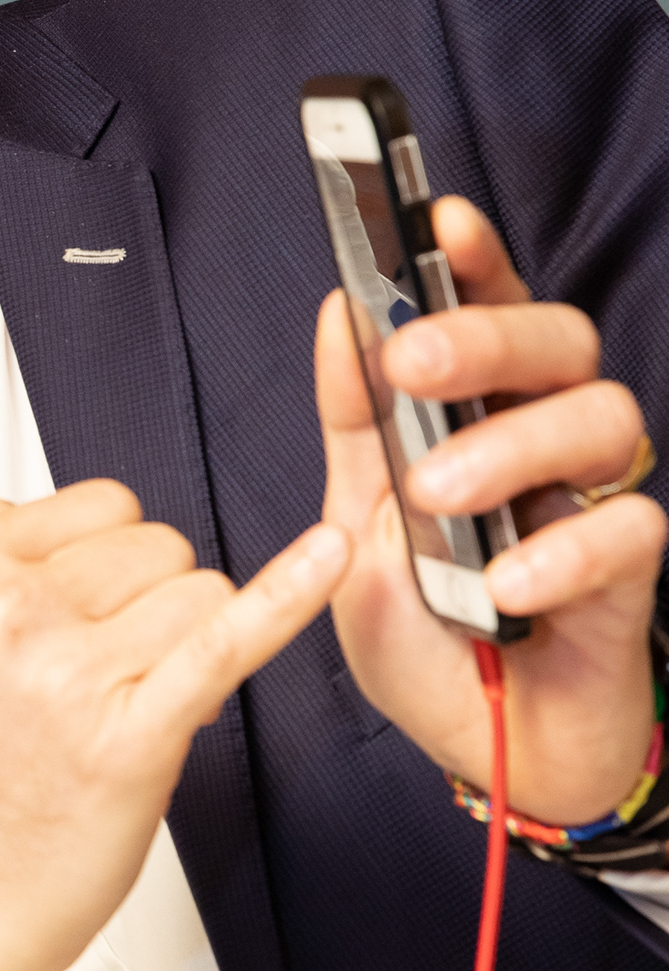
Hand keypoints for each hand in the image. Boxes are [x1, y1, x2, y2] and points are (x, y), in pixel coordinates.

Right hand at [0, 484, 347, 970]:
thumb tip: (25, 517)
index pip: (101, 505)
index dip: (114, 567)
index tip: (94, 619)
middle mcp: (4, 611)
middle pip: (158, 543)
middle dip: (154, 608)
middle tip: (108, 680)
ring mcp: (65, 670)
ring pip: (199, 590)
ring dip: (190, 646)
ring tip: (132, 705)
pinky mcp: (130, 734)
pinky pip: (227, 639)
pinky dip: (288, 595)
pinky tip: (328, 558)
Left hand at [316, 195, 664, 822]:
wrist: (486, 752)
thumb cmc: (431, 633)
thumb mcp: (353, 531)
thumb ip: (353, 428)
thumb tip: (336, 312)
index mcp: (485, 412)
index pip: (495, 310)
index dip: (478, 259)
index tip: (439, 218)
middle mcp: (551, 439)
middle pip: (562, 342)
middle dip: (486, 338)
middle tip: (411, 366)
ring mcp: (597, 500)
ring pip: (605, 418)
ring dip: (510, 449)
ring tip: (435, 499)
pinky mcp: (634, 576)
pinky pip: (628, 532)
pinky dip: (561, 554)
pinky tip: (504, 588)